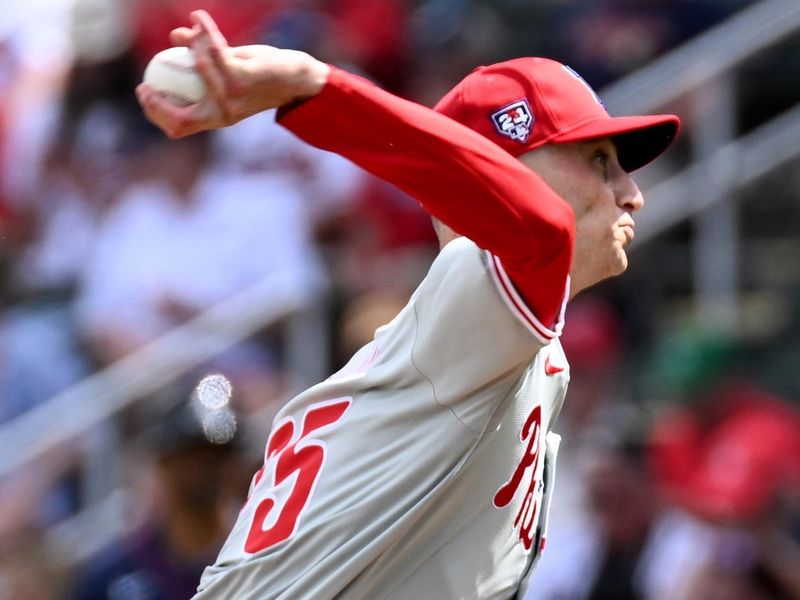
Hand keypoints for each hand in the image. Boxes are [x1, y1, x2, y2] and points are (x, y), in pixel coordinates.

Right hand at [136, 10, 329, 137]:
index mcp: (219, 117)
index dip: (156, 113)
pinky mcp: (243, 77)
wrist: (297, 79)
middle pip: (180, 120)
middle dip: (156, 105)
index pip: (180, 127)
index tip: (144, 91)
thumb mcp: (229, 68)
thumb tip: (176, 37)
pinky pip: (214, 52)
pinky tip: (199, 18)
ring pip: (197, 70)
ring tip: (192, 29)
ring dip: (191, 46)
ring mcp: (233, 97)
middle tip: (146, 82)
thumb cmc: (262, 76)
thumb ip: (203, 56)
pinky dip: (205, 32)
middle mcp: (225, 113)